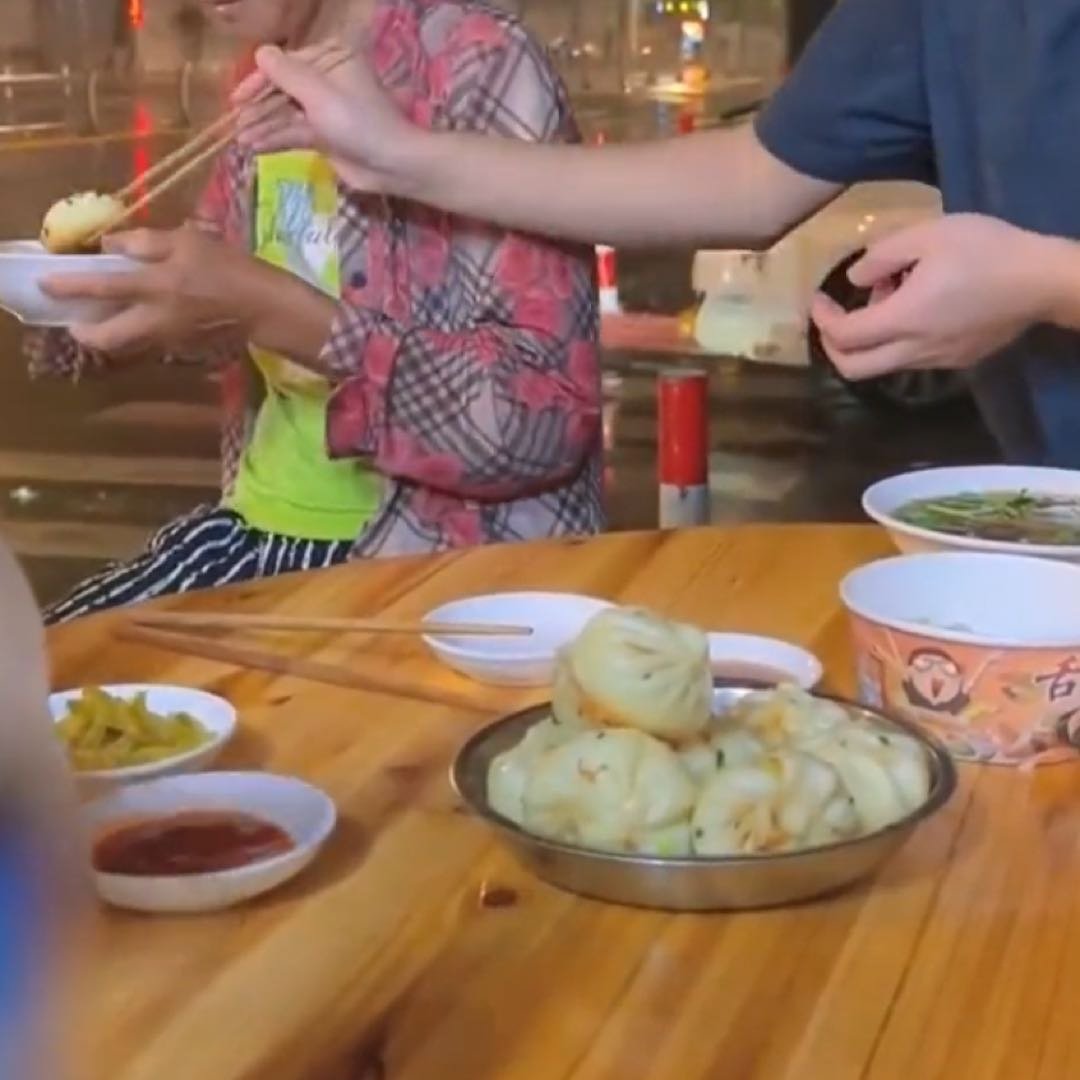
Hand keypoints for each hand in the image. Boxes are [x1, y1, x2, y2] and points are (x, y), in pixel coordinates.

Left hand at [41, 227, 262, 353]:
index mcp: (157, 286)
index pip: (103, 286)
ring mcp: (170, 339)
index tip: (49, 284)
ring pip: (128, 345)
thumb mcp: (190, 241)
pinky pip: (150, 344)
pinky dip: (137, 334)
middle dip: (86, 334)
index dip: (71, 285)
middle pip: (109, 339)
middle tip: (77, 322)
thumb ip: (147, 242)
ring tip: (106, 318)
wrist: (267, 307)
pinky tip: (144, 319)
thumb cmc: (232, 268)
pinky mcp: (184, 349)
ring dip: (110, 335)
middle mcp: (157, 319)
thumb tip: (112, 245)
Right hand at [232, 41, 424, 193]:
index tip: (237, 99)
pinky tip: (254, 147)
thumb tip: (260, 53)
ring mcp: (326, 109)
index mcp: (330, 59)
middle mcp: (327, 80)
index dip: (258, 82)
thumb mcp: (319, 94)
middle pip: (283, 90)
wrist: (390, 164)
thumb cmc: (358, 122)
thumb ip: (287, 74)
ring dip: (263, 126)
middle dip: (258, 108)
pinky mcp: (326, 136)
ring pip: (286, 113)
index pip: (285, 65)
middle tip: (234, 123)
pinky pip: (294, 133)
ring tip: (240, 139)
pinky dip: (275, 139)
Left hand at [810, 214, 1052, 379]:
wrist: (1043, 280)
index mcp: (903, 320)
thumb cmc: (985, 250)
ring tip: (888, 295)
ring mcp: (938, 361)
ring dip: (868, 340)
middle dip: (833, 346)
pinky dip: (895, 340)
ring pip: (883, 365)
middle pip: (854, 368)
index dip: (823, 320)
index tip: (818, 299)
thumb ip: (882, 256)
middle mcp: (914, 350)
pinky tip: (914, 307)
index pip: (844, 336)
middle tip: (834, 317)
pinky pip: (911, 359)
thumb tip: (855, 279)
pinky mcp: (958, 360)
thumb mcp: (928, 235)